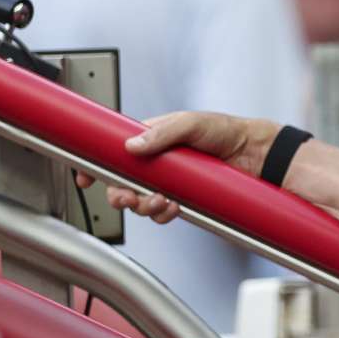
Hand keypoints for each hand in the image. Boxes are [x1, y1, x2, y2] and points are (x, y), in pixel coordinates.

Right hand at [75, 112, 280, 224]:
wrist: (255, 155)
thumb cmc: (225, 131)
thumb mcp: (192, 123)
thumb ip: (162, 132)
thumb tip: (132, 146)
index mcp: (151, 138)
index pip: (114, 151)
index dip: (96, 164)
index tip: (83, 176)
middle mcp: (156, 162)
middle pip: (122, 183)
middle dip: (119, 194)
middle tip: (127, 197)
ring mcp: (169, 181)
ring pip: (140, 201)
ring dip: (143, 205)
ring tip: (159, 201)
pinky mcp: (183, 198)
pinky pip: (162, 212)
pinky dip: (162, 213)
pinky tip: (173, 207)